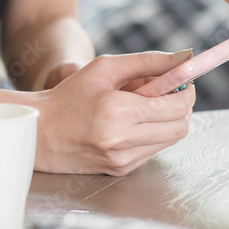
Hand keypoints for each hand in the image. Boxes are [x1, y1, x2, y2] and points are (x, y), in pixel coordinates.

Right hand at [31, 50, 195, 174]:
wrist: (40, 132)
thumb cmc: (71, 94)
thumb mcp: (106, 67)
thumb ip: (149, 61)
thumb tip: (186, 57)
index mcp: (117, 111)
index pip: (177, 107)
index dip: (187, 92)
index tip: (184, 82)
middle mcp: (121, 140)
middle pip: (181, 127)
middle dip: (182, 107)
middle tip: (168, 92)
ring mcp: (122, 160)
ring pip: (170, 140)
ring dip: (168, 121)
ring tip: (144, 106)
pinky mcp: (121, 170)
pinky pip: (154, 150)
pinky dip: (153, 134)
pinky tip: (133, 123)